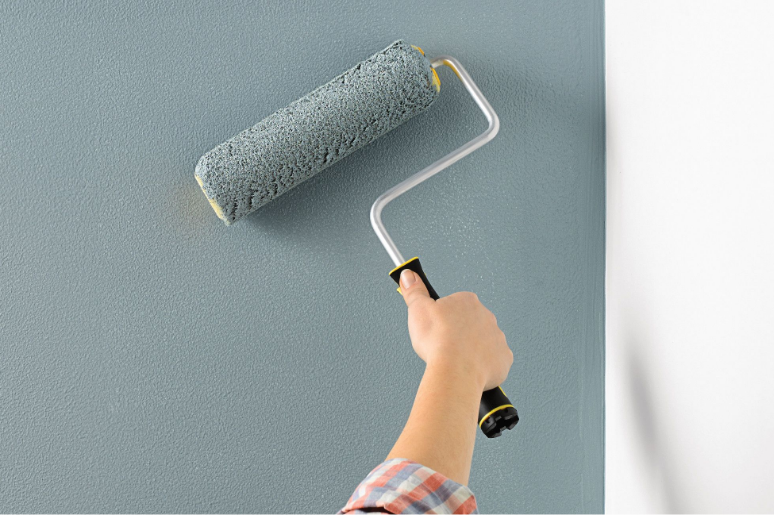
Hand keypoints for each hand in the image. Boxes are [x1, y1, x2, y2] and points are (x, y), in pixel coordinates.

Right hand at [399, 269, 512, 391]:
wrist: (455, 371)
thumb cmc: (438, 341)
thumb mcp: (418, 309)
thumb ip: (414, 291)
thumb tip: (409, 275)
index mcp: (467, 302)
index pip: (456, 304)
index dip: (444, 317)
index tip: (437, 326)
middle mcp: (486, 317)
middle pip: (471, 323)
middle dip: (460, 332)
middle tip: (444, 344)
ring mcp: (497, 338)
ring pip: (484, 342)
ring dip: (472, 349)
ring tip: (456, 359)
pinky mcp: (502, 359)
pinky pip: (494, 361)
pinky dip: (484, 366)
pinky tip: (470, 369)